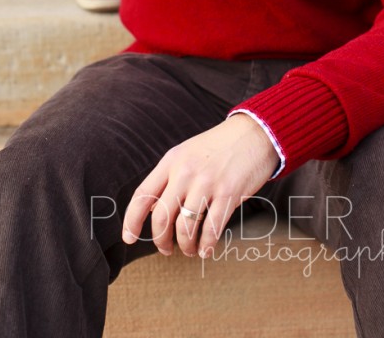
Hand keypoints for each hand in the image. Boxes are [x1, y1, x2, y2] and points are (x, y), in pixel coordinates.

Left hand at [122, 114, 278, 258]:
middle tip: (166, 250)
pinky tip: (206, 249)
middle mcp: (186, 171)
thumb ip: (169, 178)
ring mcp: (207, 182)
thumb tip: (153, 211)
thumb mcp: (187, 154)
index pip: (143, 195)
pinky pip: (211, 228)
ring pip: (185, 227)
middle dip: (161, 241)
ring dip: (185, 246)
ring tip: (189, 249)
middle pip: (162, 217)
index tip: (128, 238)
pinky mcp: (229, 192)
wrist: (255, 133)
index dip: (131, 221)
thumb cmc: (219, 146)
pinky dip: (206, 245)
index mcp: (171, 161)